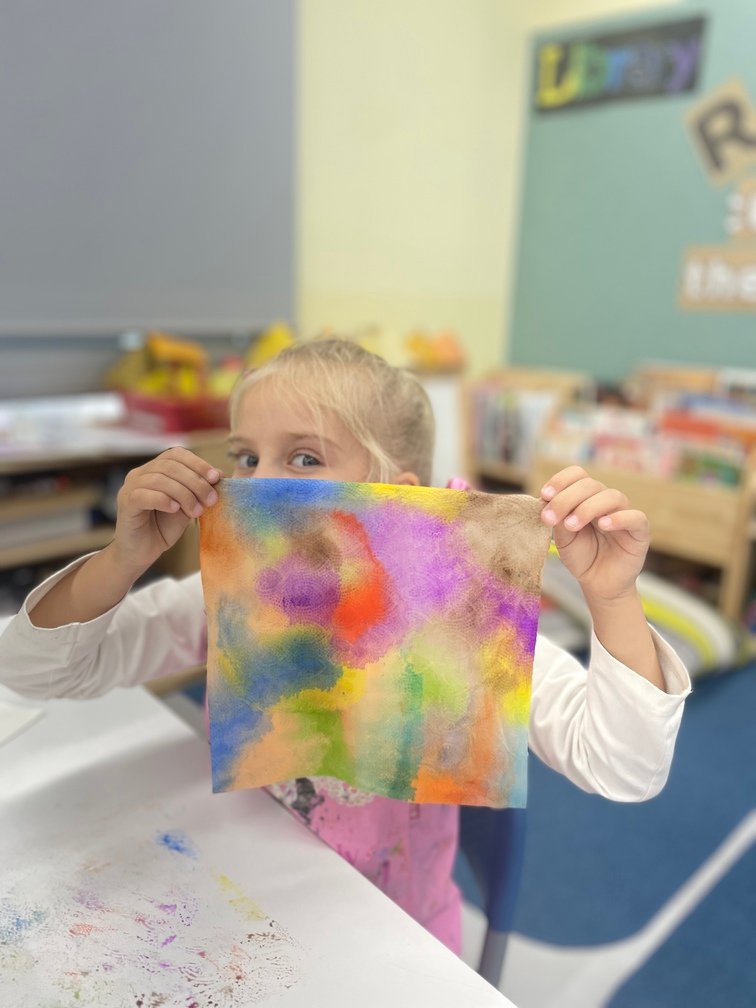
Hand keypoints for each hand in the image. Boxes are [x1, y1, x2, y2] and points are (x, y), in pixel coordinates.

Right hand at [111, 448, 222, 573]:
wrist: (142, 552)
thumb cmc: (163, 528)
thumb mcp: (187, 506)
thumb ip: (199, 490)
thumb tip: (220, 474)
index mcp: (155, 469)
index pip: (176, 454)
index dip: (198, 463)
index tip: (215, 478)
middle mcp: (140, 473)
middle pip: (170, 466)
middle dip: (196, 482)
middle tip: (211, 500)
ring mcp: (130, 487)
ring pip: (159, 479)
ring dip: (184, 494)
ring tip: (196, 511)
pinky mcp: (125, 503)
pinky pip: (144, 495)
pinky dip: (163, 500)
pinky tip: (175, 509)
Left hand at [539, 466, 649, 606]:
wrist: (598, 584)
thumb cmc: (582, 557)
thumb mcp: (563, 538)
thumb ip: (558, 519)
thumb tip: (545, 500)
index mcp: (587, 497)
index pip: (578, 475)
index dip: (561, 480)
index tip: (544, 495)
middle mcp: (606, 501)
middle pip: (590, 484)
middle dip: (566, 499)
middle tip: (549, 518)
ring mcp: (625, 513)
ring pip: (611, 496)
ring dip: (587, 508)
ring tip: (571, 526)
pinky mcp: (640, 530)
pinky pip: (635, 517)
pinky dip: (619, 518)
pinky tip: (603, 525)